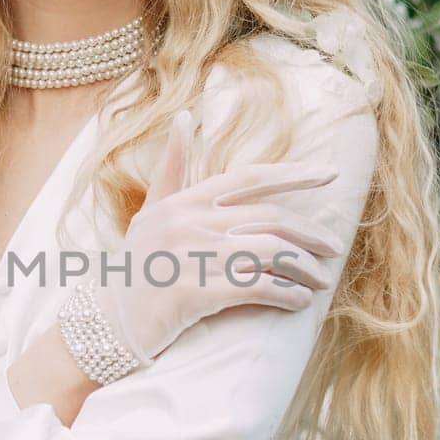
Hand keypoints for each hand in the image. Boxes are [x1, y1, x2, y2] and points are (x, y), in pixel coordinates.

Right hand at [93, 109, 345, 365]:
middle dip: (310, 233)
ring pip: (271, 253)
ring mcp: (194, 257)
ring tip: (320, 280)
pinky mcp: (197, 293)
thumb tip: (186, 117)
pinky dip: (285, 295)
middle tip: (333, 247)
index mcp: (184, 201)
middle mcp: (191, 223)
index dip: (294, 175)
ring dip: (304, 268)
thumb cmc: (133, 268)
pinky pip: (257, 288)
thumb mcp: (150, 212)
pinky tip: (299, 302)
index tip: (329, 174)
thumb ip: (173, 169)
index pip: (249, 178)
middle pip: (270, 219)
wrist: (106, 322)